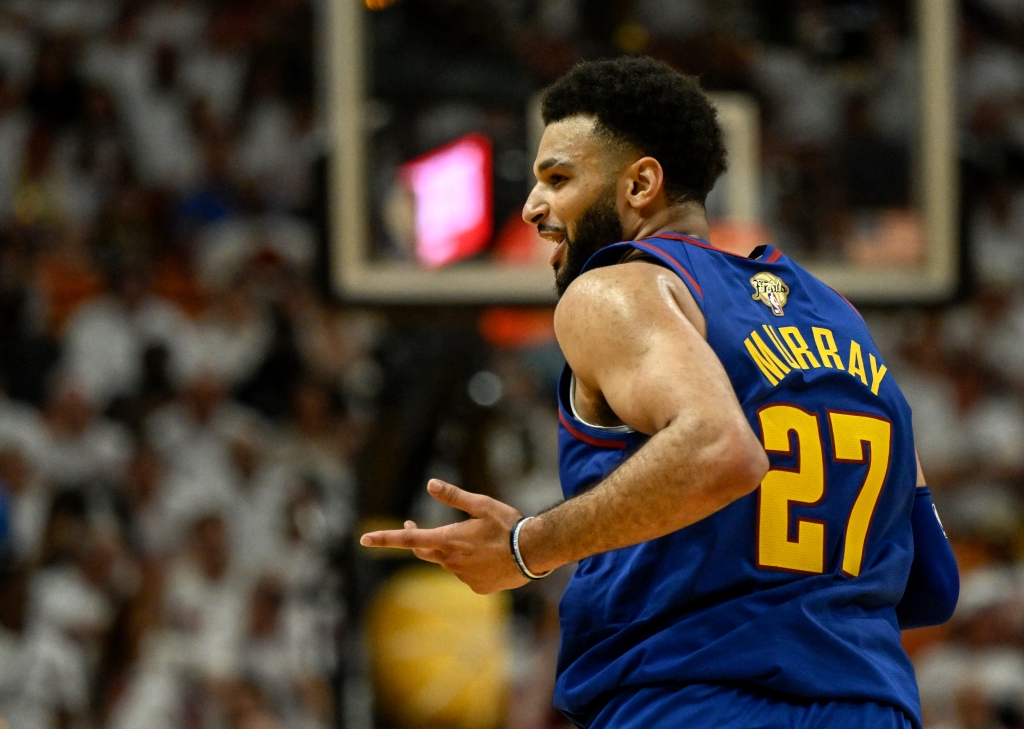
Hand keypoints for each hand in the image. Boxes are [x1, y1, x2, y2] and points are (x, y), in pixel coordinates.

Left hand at [360, 479, 529, 593]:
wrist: (534, 553)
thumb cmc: (508, 525)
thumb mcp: (482, 504)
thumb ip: (454, 496)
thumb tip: (430, 483)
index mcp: (449, 540)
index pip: (409, 541)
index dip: (384, 539)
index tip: (363, 540)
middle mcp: (451, 562)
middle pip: (424, 552)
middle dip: (417, 540)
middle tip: (412, 526)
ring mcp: (463, 577)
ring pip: (447, 563)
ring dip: (451, 551)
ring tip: (477, 540)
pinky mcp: (477, 588)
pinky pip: (465, 575)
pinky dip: (469, 564)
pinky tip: (488, 556)